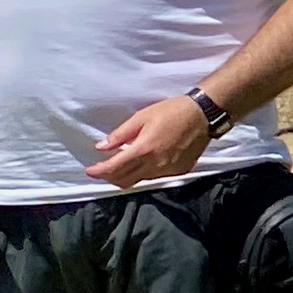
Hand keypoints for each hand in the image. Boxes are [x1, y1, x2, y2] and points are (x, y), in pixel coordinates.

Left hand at [84, 96, 217, 190]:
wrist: (203, 116)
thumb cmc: (172, 112)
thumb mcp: (142, 117)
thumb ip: (120, 134)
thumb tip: (102, 147)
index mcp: (143, 150)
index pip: (114, 168)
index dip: (98, 171)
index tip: (89, 171)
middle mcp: (155, 165)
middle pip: (125, 180)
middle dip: (109, 177)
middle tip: (101, 170)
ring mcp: (168, 170)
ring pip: (140, 180)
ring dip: (126, 176)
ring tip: (120, 166)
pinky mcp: (179, 171)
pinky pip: (156, 176)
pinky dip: (145, 172)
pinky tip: (144, 162)